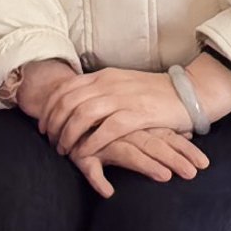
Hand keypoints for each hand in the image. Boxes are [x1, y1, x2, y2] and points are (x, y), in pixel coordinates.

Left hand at [33, 66, 192, 159]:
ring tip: (65, 151)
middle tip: (51, 142)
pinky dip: (91, 142)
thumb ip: (100, 92)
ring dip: (69, 135)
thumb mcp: (121, 85)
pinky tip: (85, 154)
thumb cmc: (153, 93)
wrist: (187, 92)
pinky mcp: (137, 114)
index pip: (65, 89)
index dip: (49, 109)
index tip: (43, 126)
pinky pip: (106, 129)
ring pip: (82, 115)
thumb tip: (76, 104)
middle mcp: (109, 84)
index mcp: (103, 76)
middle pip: (69, 103)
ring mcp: (123, 98)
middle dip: (54, 125)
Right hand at [80, 126, 207, 195]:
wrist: (68, 105)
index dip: (185, 151)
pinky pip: (90, 167)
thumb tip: (190, 133)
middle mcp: (124, 131)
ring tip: (164, 176)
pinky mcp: (83, 152)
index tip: (204, 165)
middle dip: (174, 158)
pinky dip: (98, 179)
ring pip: (128, 153)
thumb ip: (160, 129)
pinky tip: (109, 192)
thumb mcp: (137, 123)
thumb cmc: (107, 120)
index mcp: (138, 124)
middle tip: (192, 173)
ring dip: (146, 164)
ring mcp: (104, 141)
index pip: (167, 137)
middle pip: (153, 144)